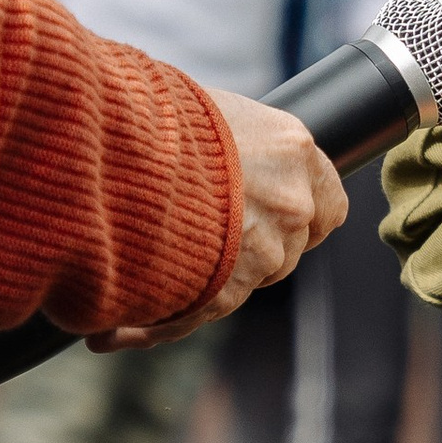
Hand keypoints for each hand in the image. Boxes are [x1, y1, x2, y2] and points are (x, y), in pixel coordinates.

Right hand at [85, 91, 346, 348]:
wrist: (112, 151)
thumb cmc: (153, 117)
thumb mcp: (212, 113)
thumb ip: (238, 148)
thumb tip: (228, 160)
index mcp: (294, 151)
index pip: (329, 204)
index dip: (302, 213)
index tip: (273, 210)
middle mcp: (291, 204)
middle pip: (291, 246)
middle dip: (256, 244)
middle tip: (206, 229)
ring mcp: (262, 253)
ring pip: (253, 279)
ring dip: (214, 275)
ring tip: (158, 254)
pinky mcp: (224, 291)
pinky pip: (200, 312)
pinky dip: (162, 319)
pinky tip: (117, 328)